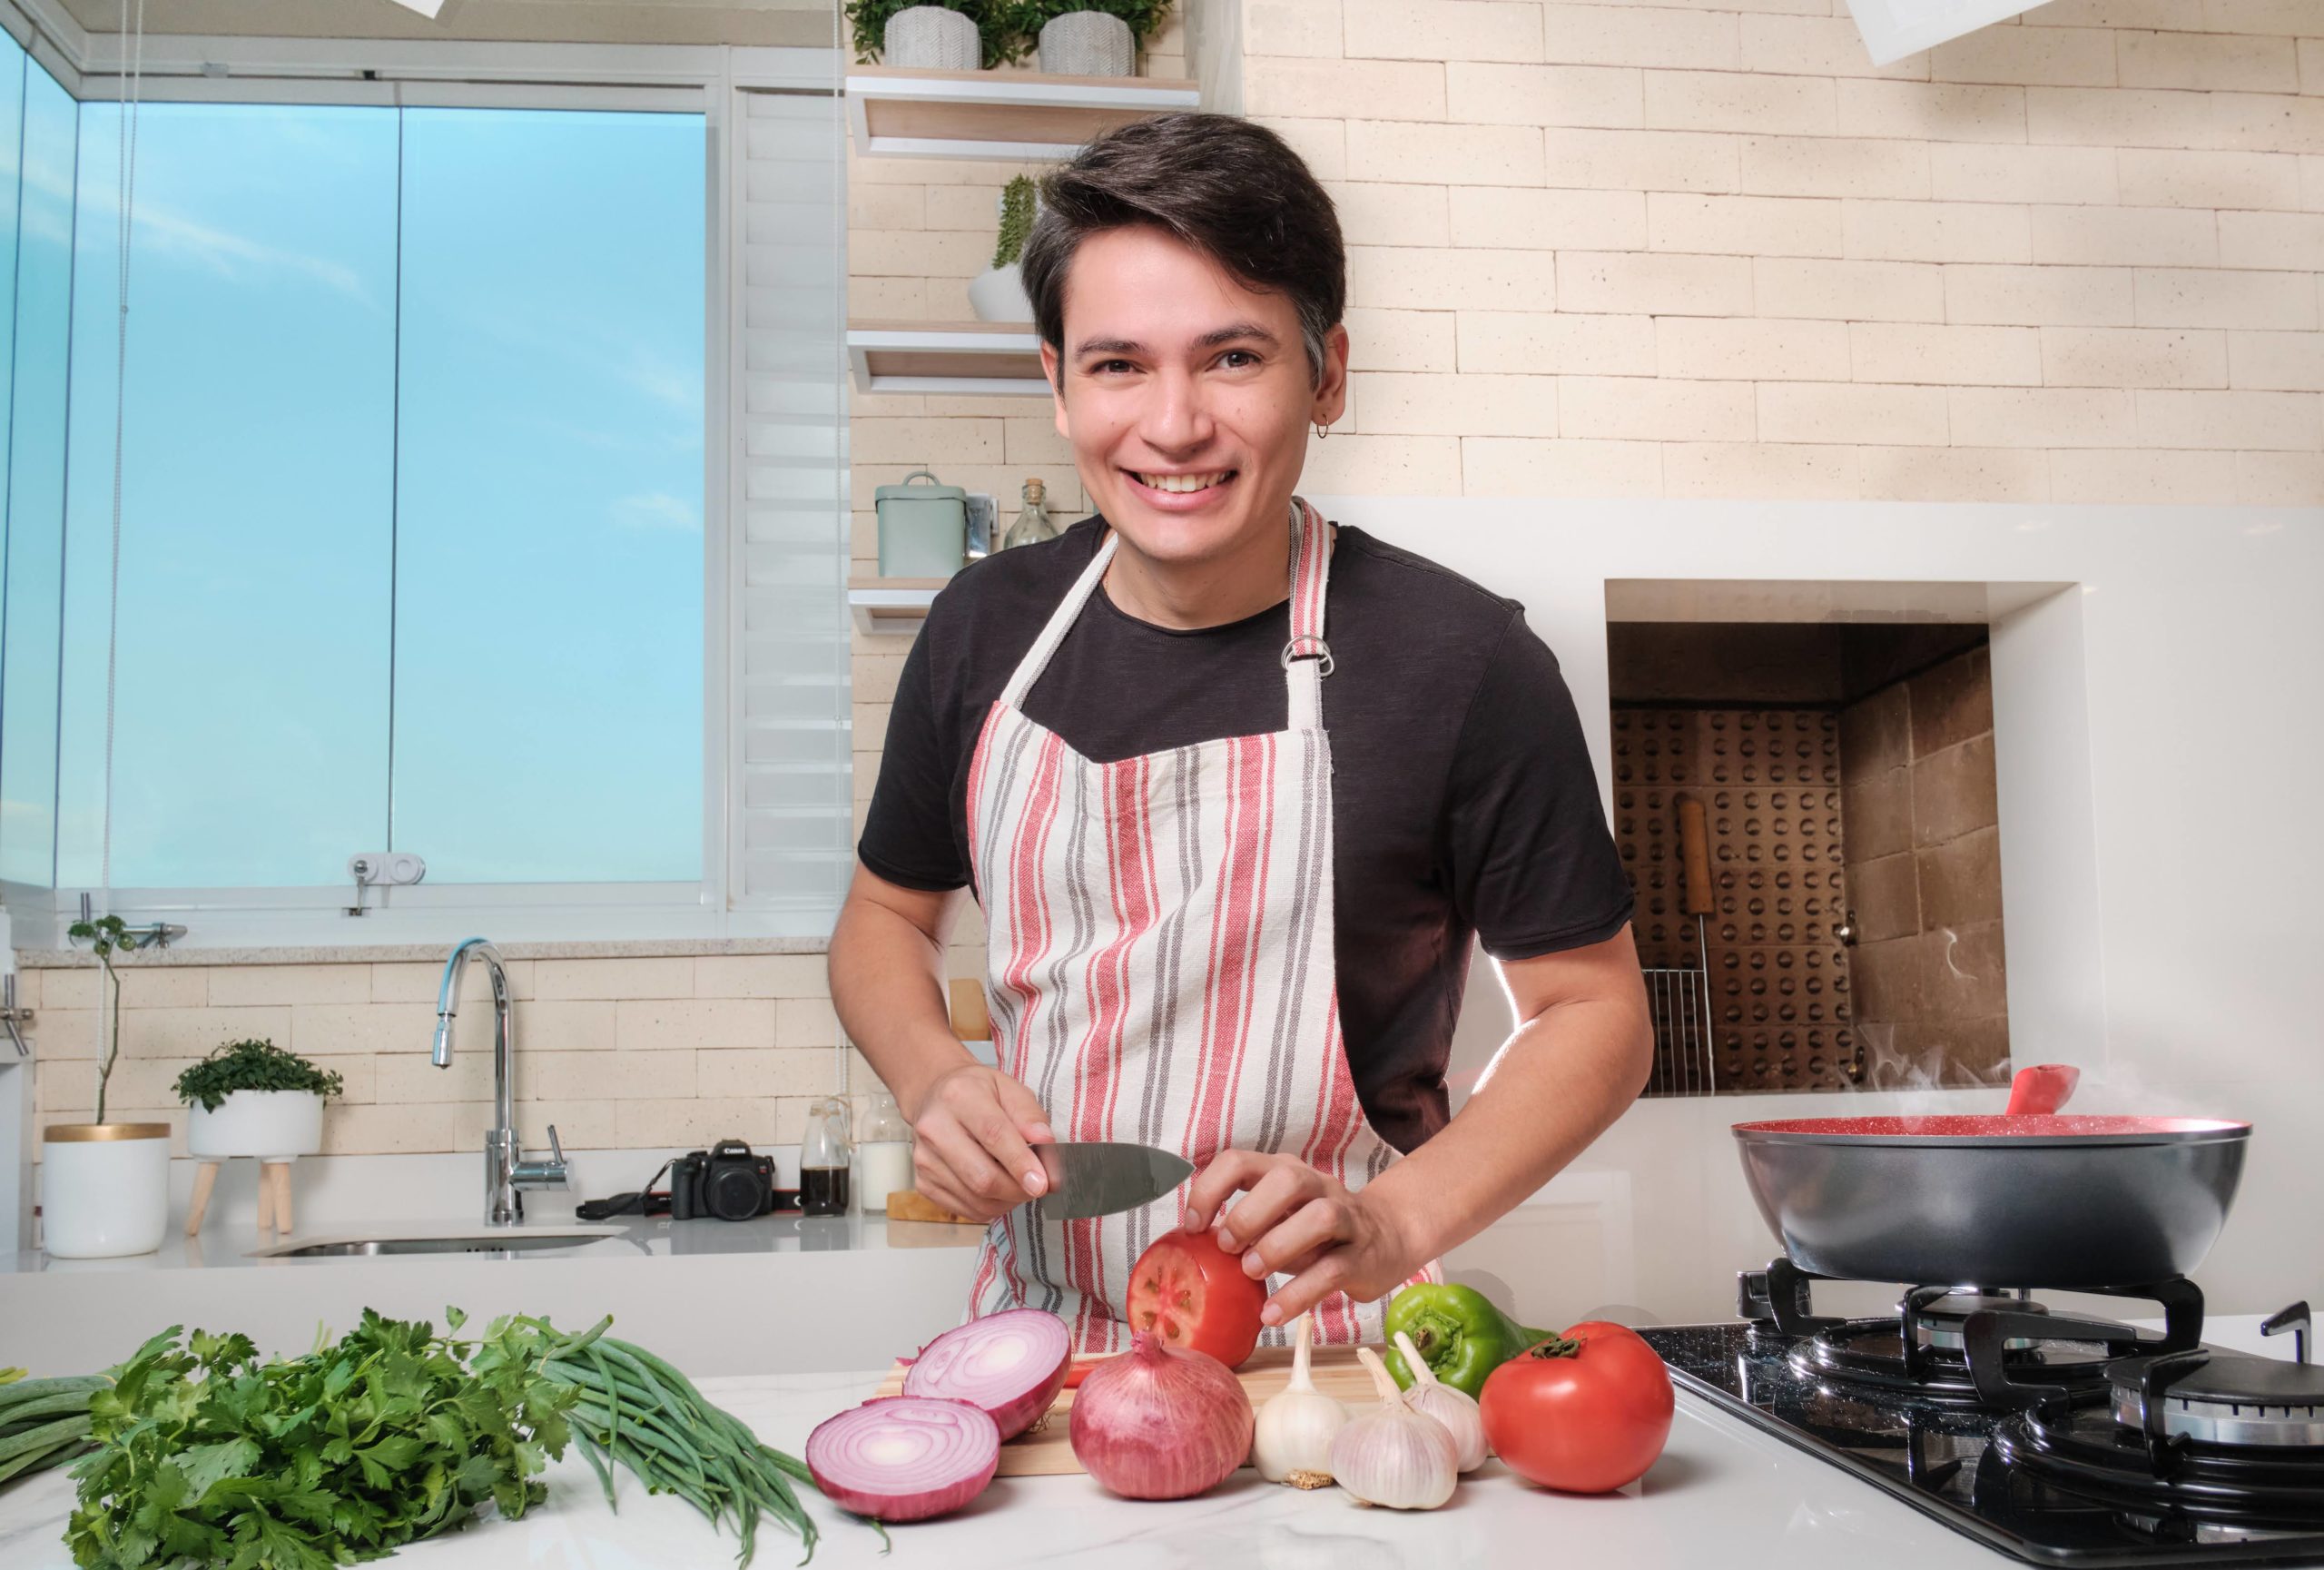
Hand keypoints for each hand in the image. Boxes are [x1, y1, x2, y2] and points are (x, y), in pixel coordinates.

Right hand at [906, 1063, 1054, 1223]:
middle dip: (1018, 1190)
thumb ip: (1029, 1115)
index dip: (1020, 1163)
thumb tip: (1045, 1141)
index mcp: (958, 1097)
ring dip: (1008, 1200)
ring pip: (976, 1199)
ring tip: (1019, 1184)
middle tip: (1039, 1186)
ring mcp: (924, 1159)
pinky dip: (991, 1207)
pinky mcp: (923, 1182)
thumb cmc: (977, 1093)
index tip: (1043, 1182)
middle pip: (982, 1177)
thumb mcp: (1008, 1088)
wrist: (935, 1097)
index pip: (993, 1135)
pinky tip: (999, 1190)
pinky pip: (966, 1210)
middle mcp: (933, 1129)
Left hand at [1182, 1150, 1421, 1328]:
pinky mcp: (1362, 1255)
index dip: (1210, 1189)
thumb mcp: (1278, 1219)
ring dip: (1278, 1246)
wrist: (1388, 1237)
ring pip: (1320, 1216)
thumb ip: (1242, 1227)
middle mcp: (1316, 1186)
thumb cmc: (1315, 1232)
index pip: (1240, 1161)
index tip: (1194, 1226)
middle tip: (1227, 1248)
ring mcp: (1346, 1218)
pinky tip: (1272, 1314)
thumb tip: (1189, 1250)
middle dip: (1249, 1213)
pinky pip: (1333, 1271)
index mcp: (1283, 1172)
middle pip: (1286, 1178)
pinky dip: (1299, 1294)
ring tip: (1252, 1274)